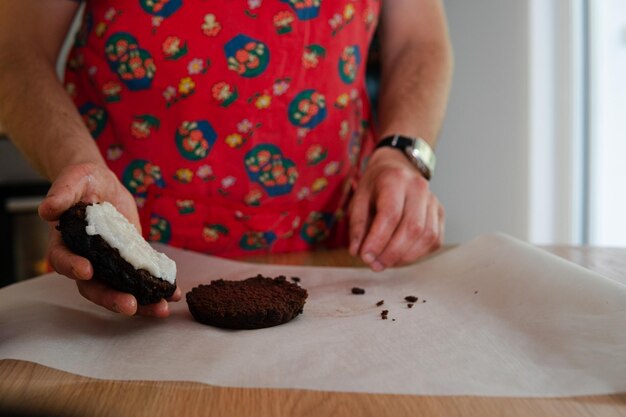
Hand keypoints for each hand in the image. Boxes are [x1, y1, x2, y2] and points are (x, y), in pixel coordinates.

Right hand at [38, 162, 181, 316]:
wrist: (104, 185)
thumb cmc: (85, 181)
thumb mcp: (75, 179)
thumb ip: (62, 192)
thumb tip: (47, 209)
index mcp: (66, 242)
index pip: (63, 260)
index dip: (72, 267)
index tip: (87, 271)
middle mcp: (86, 259)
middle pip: (94, 286)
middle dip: (111, 298)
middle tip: (130, 305)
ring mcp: (109, 265)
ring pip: (120, 290)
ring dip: (140, 303)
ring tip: (161, 309)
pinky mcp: (130, 263)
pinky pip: (141, 280)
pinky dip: (157, 289)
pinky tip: (173, 294)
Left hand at [349, 148, 443, 270]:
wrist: (397, 167)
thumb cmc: (376, 184)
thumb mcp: (359, 197)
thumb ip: (357, 224)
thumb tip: (357, 251)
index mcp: (395, 179)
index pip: (391, 214)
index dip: (378, 239)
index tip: (365, 256)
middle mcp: (418, 187)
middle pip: (412, 227)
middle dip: (392, 252)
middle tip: (375, 265)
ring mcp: (433, 200)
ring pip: (427, 236)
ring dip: (406, 256)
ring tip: (386, 262)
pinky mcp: (440, 213)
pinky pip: (435, 239)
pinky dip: (418, 253)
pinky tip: (401, 256)